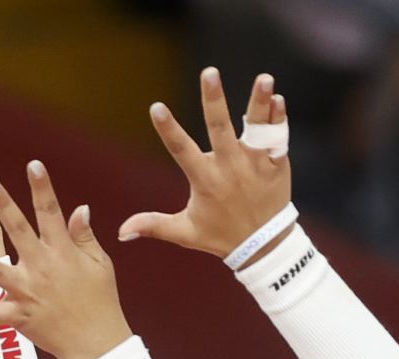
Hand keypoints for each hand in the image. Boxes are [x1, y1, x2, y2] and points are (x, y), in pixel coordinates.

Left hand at [0, 161, 132, 358]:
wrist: (97, 343)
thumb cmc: (101, 301)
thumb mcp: (100, 265)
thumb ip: (84, 237)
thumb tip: (79, 208)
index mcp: (63, 253)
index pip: (51, 213)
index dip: (43, 187)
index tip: (33, 164)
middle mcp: (43, 268)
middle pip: (20, 231)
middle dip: (4, 206)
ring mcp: (29, 292)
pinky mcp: (20, 316)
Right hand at [119, 67, 291, 266]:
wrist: (265, 246)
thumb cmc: (221, 236)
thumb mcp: (186, 232)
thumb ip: (154, 225)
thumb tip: (120, 232)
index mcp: (205, 180)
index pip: (182, 150)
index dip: (168, 130)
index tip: (156, 107)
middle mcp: (230, 168)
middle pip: (220, 129)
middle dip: (214, 100)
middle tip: (209, 73)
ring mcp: (255, 165)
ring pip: (256, 129)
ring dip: (259, 103)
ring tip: (265, 78)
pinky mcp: (276, 165)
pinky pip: (278, 138)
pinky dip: (278, 119)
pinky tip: (278, 100)